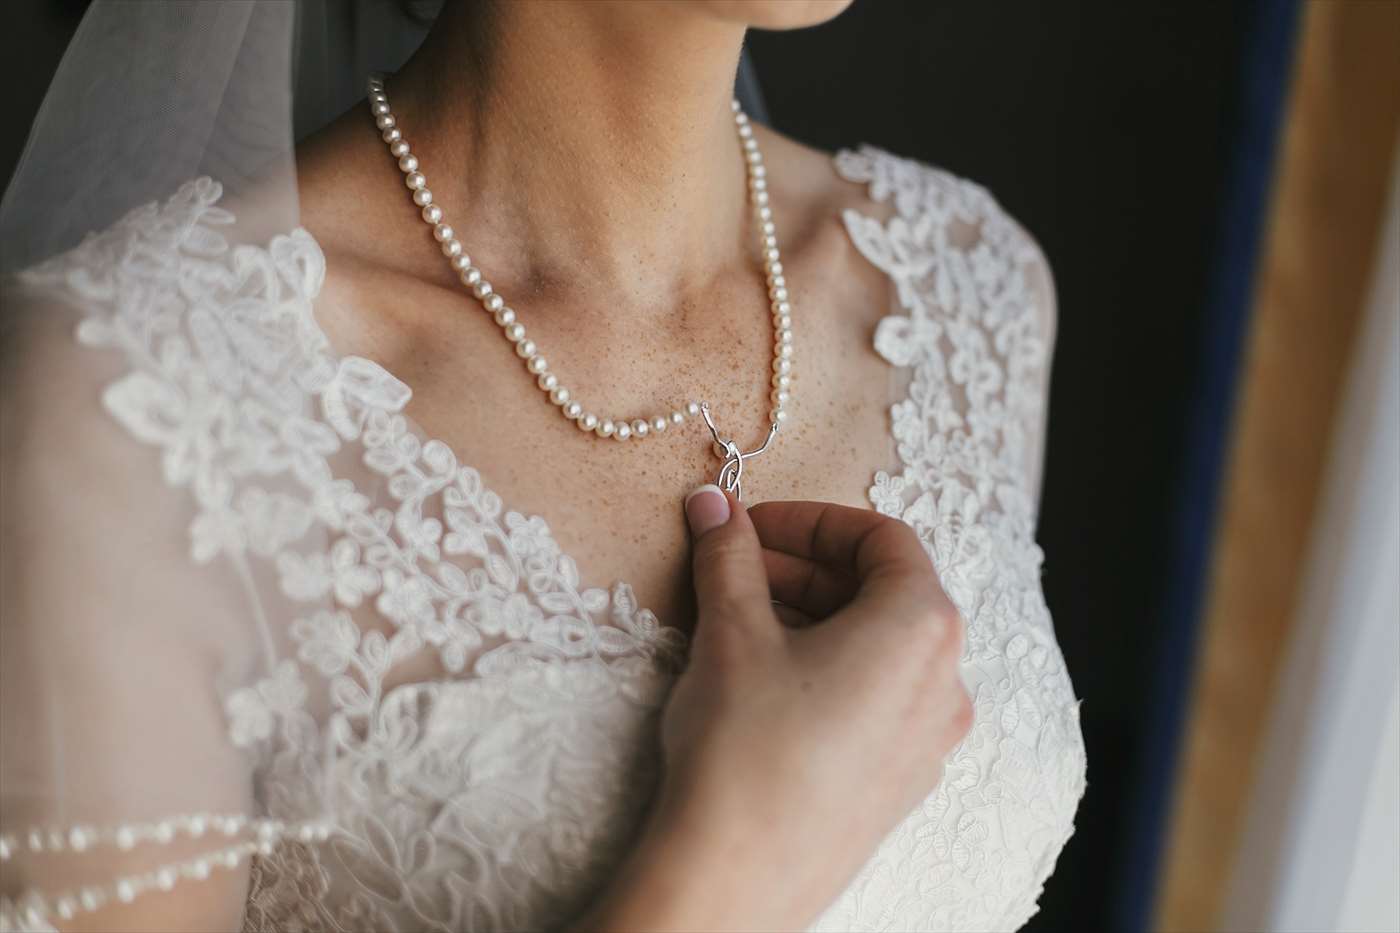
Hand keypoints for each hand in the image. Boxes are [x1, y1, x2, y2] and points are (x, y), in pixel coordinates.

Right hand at [574, 486, 971, 931]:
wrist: (736, 877)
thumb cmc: (745, 748)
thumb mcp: (732, 631)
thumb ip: (728, 555)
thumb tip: (713, 504)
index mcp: (921, 628)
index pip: (882, 538)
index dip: (812, 522)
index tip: (753, 527)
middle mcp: (944, 683)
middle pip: (885, 591)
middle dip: (806, 571)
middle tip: (735, 570)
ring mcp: (928, 741)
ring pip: (880, 648)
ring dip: (814, 618)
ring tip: (741, 625)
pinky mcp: (900, 783)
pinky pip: (878, 700)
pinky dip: (830, 670)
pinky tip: (766, 683)